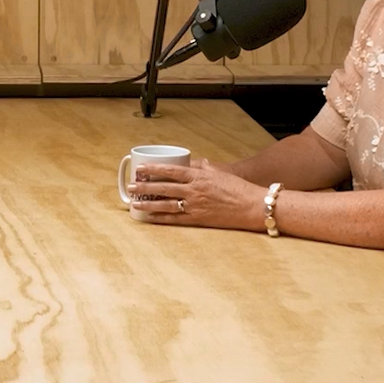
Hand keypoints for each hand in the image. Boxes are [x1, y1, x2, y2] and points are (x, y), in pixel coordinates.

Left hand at [128, 159, 267, 230]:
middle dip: (145, 187)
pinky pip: (175, 219)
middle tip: (130, 186)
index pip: (171, 171)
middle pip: (164, 188)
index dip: (153, 170)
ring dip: (148, 204)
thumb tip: (191, 162)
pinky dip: (161, 219)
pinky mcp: (198, 219)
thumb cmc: (237, 187)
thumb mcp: (218, 172)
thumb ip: (202, 167)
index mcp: (198, 177)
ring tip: (134, 203)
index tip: (140, 169)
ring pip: (166, 204)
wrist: (252, 206)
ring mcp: (195, 206)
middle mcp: (194, 191)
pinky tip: (149, 218)